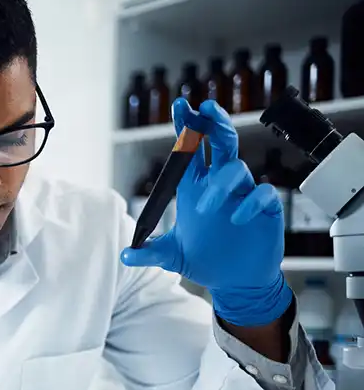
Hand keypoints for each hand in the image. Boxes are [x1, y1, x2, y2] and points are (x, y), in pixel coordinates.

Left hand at [120, 98, 292, 326]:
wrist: (234, 282)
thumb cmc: (204, 260)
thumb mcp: (172, 256)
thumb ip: (149, 253)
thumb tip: (125, 255)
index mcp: (195, 187)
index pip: (189, 150)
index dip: (186, 126)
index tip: (180, 106)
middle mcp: (219, 184)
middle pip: (219, 143)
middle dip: (213, 123)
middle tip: (205, 108)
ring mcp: (243, 194)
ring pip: (236, 167)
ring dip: (221, 182)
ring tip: (206, 208)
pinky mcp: (265, 209)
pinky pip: (261, 194)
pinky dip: (249, 202)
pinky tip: (237, 218)